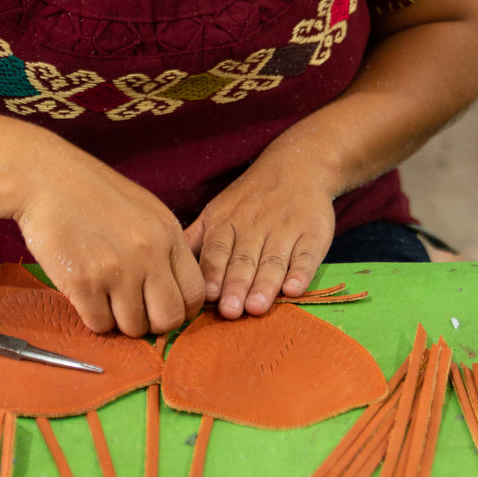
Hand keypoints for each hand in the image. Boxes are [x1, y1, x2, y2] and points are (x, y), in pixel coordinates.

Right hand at [12, 135, 204, 337]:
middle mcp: (149, 254)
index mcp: (168, 234)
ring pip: (133, 327)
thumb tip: (173, 293)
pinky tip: (85, 294)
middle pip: (169, 319)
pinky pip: (99, 324)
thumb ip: (164, 248)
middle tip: (133, 310)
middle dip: (152, 323)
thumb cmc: (93, 194)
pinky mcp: (83, 282)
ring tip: (104, 296)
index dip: (180, 309)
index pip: (195, 293)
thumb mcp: (145, 211)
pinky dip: (92, 316)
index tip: (161, 308)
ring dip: (118, 320)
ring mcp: (116, 270)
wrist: (46, 179)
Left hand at [183, 151, 335, 320]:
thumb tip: (164, 266)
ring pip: (273, 260)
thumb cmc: (250, 198)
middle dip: (236, 285)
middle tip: (231, 310)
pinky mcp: (313, 233)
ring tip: (257, 307)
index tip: (209, 296)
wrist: (298, 166)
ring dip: (265, 284)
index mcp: (226, 222)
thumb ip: (194, 239)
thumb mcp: (217, 210)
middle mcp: (254, 226)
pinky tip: (294, 289)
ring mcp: (285, 229)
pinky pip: (306, 254)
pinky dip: (301, 272)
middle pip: (243, 259)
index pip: (217, 251)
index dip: (213, 273)